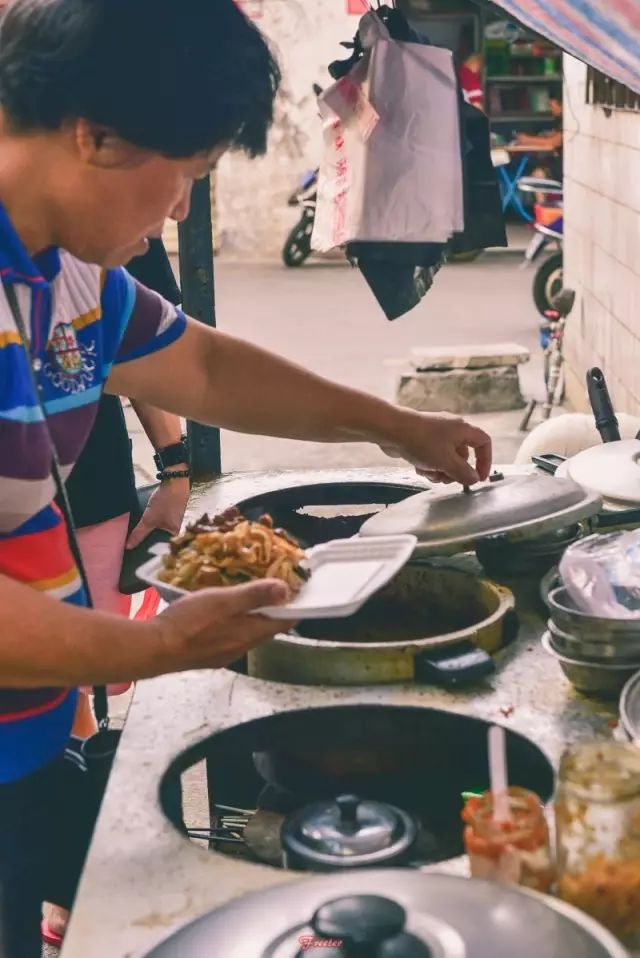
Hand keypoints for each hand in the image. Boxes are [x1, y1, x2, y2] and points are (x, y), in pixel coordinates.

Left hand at [126, 477, 189, 549]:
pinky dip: (153, 525)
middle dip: (148, 543)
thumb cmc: (166, 501)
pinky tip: (146, 524)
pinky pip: (161, 524)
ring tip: (138, 537)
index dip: (150, 553)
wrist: (174, 481)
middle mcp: (177, 531)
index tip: (137, 555)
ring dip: (150, 533)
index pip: (161, 549)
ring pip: (159, 532)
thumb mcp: (149, 518)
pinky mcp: (171, 514)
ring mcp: (175, 522)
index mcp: (175, 535)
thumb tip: (128, 546)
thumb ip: (139, 533)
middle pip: (159, 541)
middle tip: (134, 546)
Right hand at [153, 578, 291, 670]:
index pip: (284, 622)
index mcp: (251, 633)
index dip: (293, 606)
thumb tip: (287, 589)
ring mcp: (225, 654)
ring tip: (246, 597)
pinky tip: (221, 615)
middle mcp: (243, 648)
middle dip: (272, 609)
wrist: (156, 649)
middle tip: (270, 587)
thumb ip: (255, 595)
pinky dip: (234, 624)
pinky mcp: (209, 657)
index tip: (296, 589)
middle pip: (267, 628)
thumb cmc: (191, 621)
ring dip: (252, 617)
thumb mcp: (224, 600)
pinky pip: (231, 638)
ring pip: (248, 633)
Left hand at [378, 409, 491, 484]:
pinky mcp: (422, 439)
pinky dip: (428, 465)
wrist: (391, 429)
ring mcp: (436, 434)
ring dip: (440, 471)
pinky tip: (419, 468)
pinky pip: (432, 456)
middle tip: (445, 480)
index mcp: (463, 429)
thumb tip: (474, 479)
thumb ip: (463, 473)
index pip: (484, 443)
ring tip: (429, 474)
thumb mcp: (446, 462)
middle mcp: (452, 429)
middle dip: (454, 471)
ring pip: (446, 458)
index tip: (479, 478)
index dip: (485, 461)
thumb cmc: (422, 442)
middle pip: (463, 456)